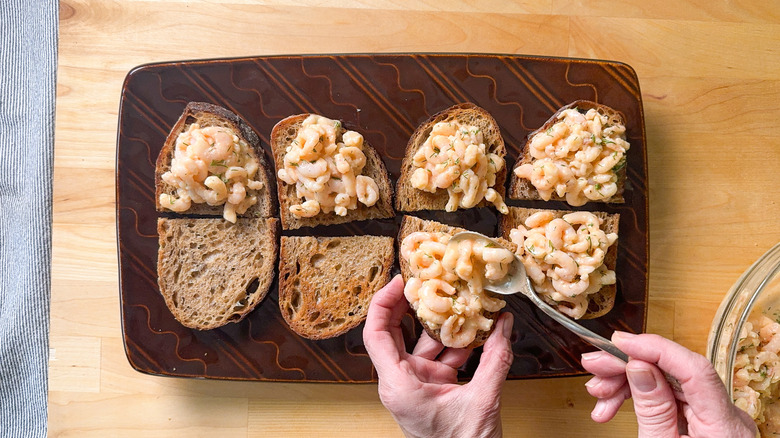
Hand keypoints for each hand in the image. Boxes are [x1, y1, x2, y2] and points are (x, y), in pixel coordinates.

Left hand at [363, 275, 514, 437]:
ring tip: (460, 300)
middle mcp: (401, 382)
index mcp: (398, 385)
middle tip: (425, 280)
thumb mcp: (482, 401)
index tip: (400, 281)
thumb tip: (505, 325)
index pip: (377, 334)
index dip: (383, 303)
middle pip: (395, 332)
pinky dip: (457, 344)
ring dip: (442, 324)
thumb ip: (495, 359)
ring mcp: (417, 385)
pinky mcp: (433, 389)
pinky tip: (476, 330)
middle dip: (410, 305)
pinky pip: (441, 358)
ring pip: (423, 344)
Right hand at [581, 331, 756, 437]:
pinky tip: (614, 405)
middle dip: (628, 367)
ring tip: (598, 395)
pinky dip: (640, 399)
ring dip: (627, 383)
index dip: (654, 348)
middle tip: (593, 366)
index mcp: (723, 426)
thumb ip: (653, 409)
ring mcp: (717, 420)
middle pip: (675, 373)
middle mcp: (727, 418)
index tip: (620, 343)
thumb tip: (639, 366)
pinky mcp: (705, 424)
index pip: (693, 369)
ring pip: (668, 383)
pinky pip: (672, 399)